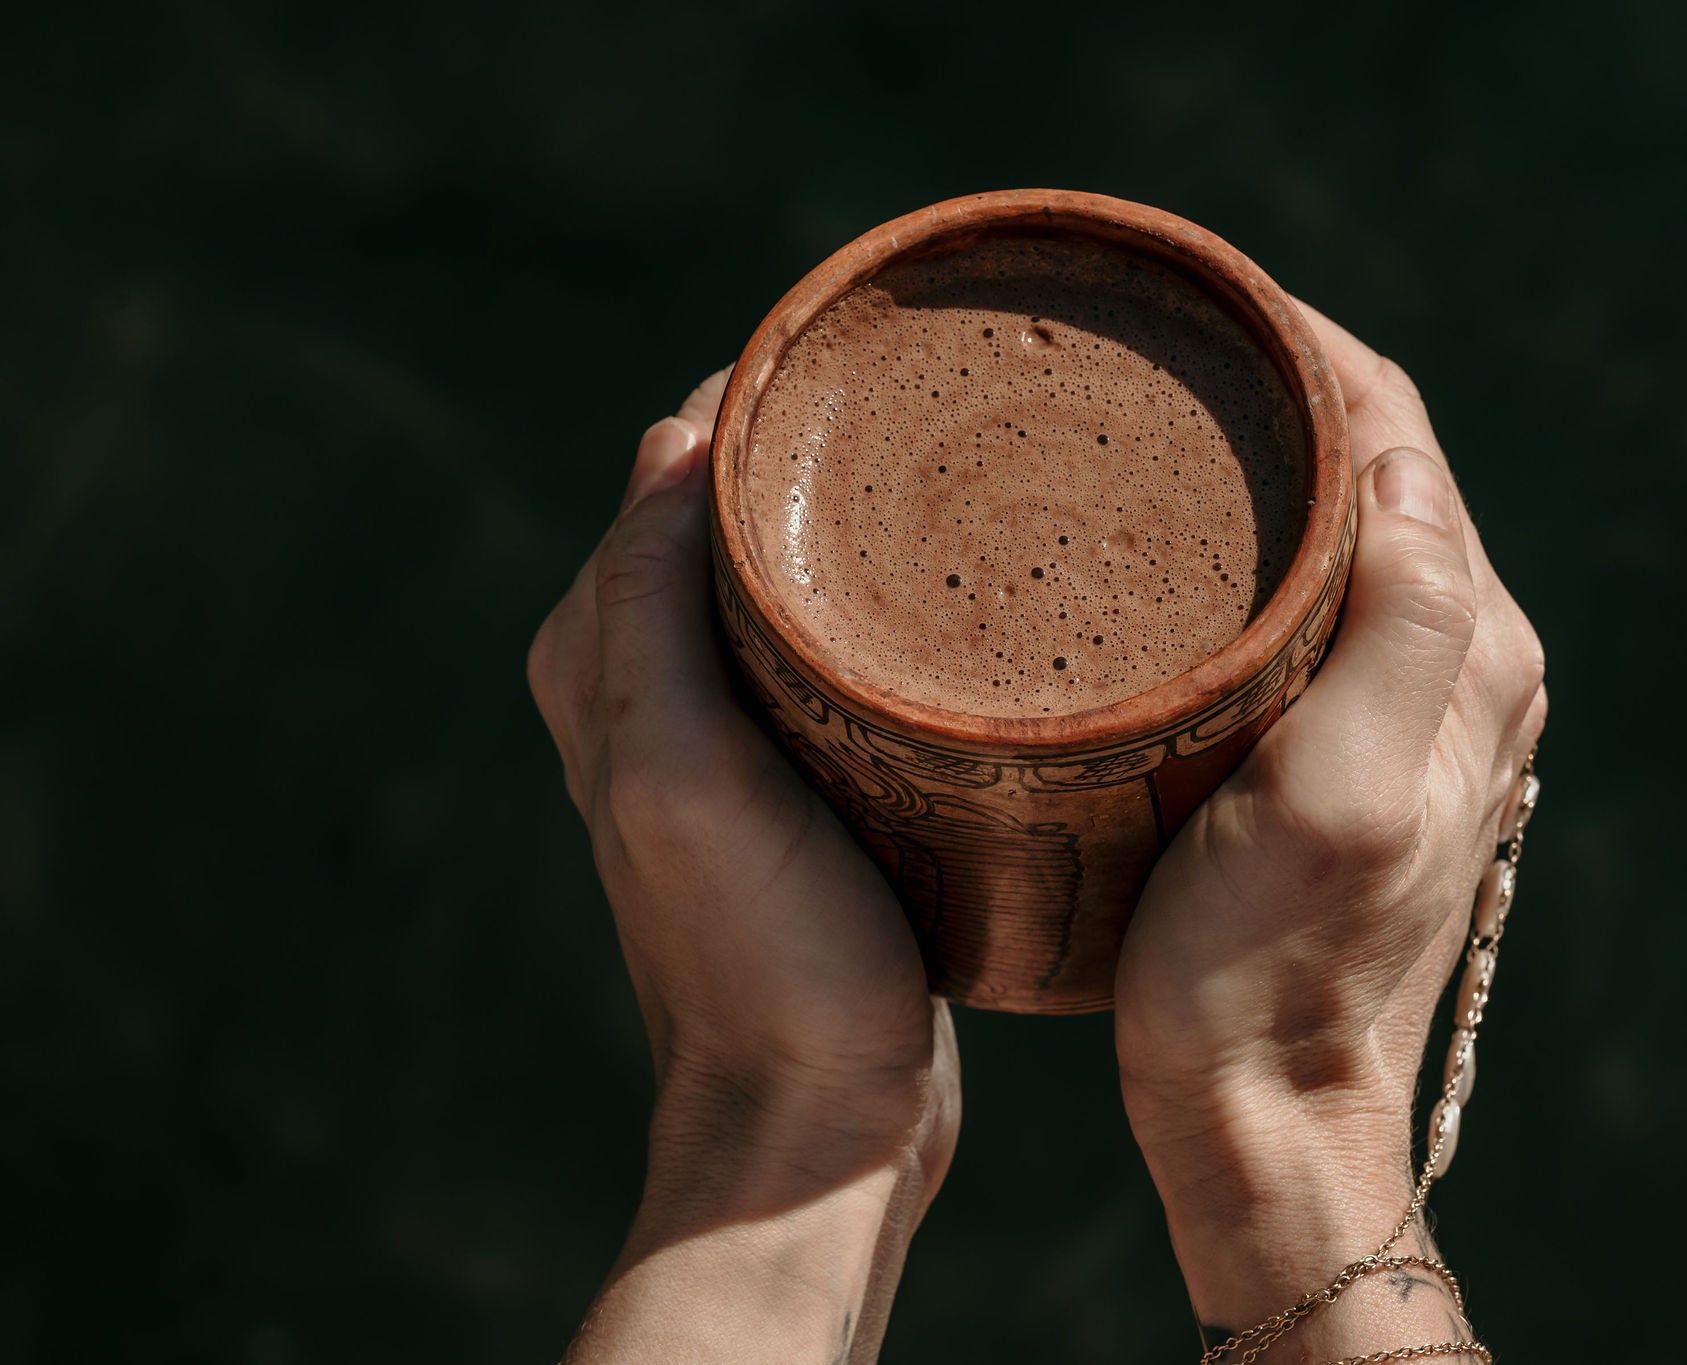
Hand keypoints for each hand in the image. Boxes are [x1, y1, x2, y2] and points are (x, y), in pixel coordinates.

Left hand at [527, 369, 959, 1362]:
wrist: (818, 1120)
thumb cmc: (758, 958)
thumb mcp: (683, 778)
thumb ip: (650, 611)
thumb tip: (678, 433)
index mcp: (596, 656)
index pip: (675, 465)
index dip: (767, 395)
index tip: (885, 360)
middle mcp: (642, 680)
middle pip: (737, 503)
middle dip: (824, 444)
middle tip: (957, 415)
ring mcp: (725, 728)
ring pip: (793, 569)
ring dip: (862, 518)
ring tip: (975, 481)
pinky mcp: (801, 774)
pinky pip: (834, 641)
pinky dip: (885, 599)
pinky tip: (963, 597)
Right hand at [1115, 304, 1546, 1351]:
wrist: (1267, 1113)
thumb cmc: (1270, 969)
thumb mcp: (1340, 798)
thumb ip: (1405, 627)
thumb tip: (1400, 464)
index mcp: (1471, 647)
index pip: (1398, 432)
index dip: (1304, 344)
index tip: (1191, 298)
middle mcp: (1462, 659)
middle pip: (1378, 464)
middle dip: (1277, 385)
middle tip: (1147, 341)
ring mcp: (1410, 704)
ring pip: (1345, 525)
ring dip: (1267, 456)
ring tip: (1153, 411)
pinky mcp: (1353, 744)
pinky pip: (1316, 596)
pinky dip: (1256, 539)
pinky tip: (1173, 540)